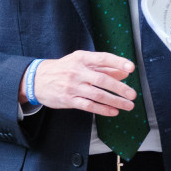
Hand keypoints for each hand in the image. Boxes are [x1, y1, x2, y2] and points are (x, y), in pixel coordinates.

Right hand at [23, 51, 138, 115]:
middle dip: (120, 88)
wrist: (37, 79)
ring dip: (115, 101)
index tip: (131, 67)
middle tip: (132, 94)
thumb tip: (124, 72)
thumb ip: (102, 67)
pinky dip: (102, 110)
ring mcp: (72, 86)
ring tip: (127, 105)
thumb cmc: (63, 69)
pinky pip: (88, 106)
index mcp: (81, 58)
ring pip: (97, 95)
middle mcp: (77, 71)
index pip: (102, 59)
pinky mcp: (68, 100)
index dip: (117, 62)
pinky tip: (113, 111)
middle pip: (102, 80)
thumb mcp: (80, 62)